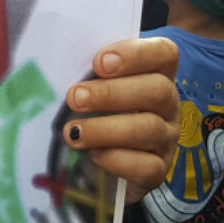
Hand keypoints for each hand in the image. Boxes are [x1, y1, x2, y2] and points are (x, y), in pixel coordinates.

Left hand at [62, 37, 178, 202]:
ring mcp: (166, 138)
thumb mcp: (90, 84)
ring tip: (73, 132)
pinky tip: (93, 154)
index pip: (164, 53)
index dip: (135, 54)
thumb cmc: (92, 109)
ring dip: (106, 129)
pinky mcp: (158, 169)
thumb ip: (84, 72)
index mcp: (155, 74)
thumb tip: (56, 64)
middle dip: (112, 93)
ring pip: (150, 129)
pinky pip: (147, 167)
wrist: (97, 159)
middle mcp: (167, 104)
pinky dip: (117, 159)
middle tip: (75, 98)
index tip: (99, 62)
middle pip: (157, 90)